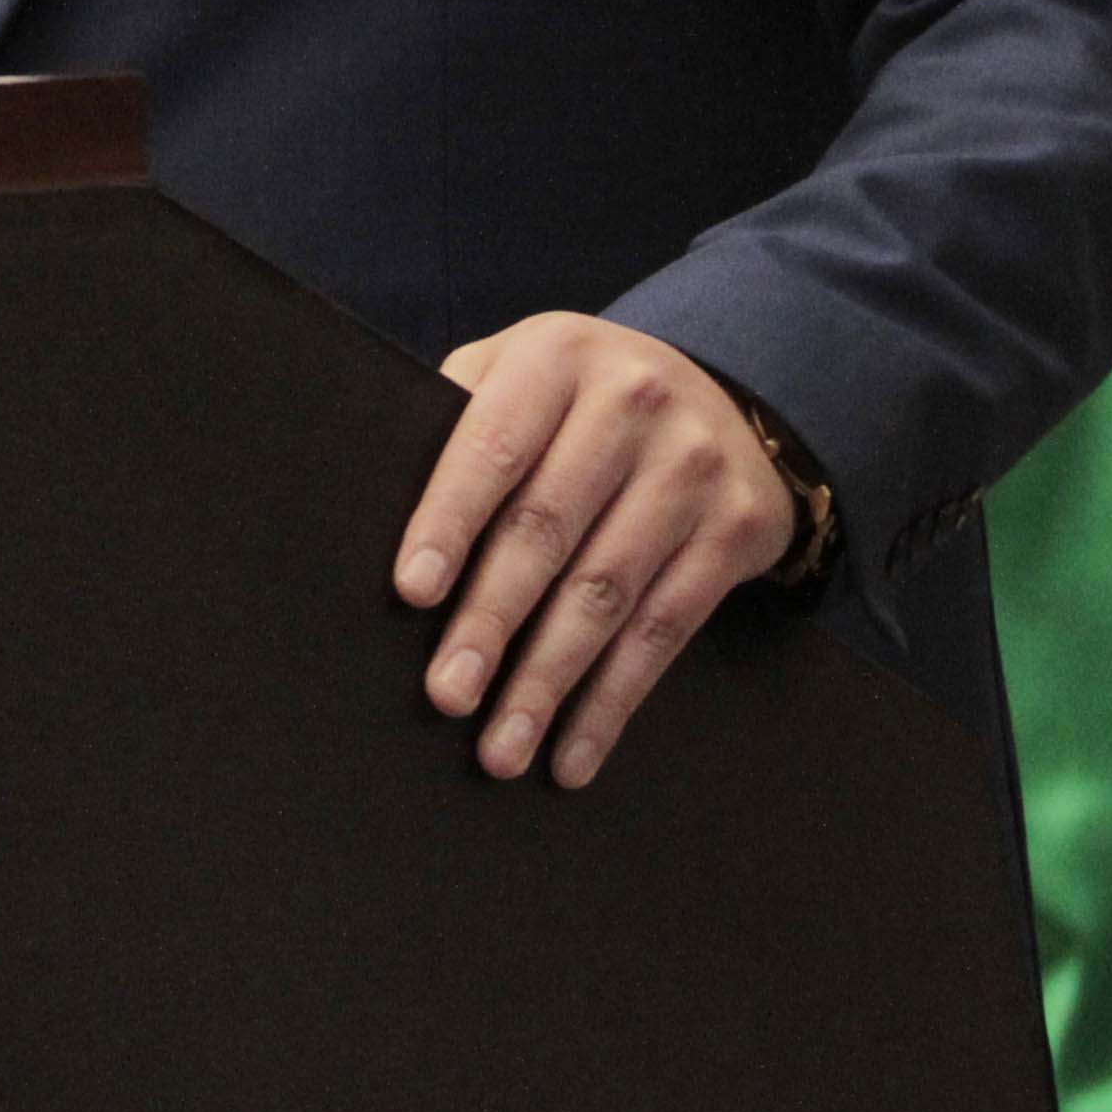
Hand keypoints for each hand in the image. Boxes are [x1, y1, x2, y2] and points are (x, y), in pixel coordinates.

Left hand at [392, 313, 796, 788]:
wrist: (727, 401)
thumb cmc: (579, 404)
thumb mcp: (522, 375)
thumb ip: (460, 421)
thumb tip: (374, 515)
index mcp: (556, 358)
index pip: (492, 448)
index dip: (449, 522)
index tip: (412, 593)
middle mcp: (633, 402)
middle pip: (547, 528)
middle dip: (491, 621)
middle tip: (448, 694)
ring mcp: (692, 465)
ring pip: (607, 592)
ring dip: (548, 682)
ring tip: (500, 747)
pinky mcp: (737, 526)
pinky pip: (666, 631)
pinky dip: (612, 702)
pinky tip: (572, 753)